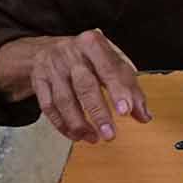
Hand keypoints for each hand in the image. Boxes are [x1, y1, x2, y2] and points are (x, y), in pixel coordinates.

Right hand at [22, 31, 149, 143]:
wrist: (50, 48)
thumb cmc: (89, 58)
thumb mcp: (113, 63)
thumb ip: (130, 88)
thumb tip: (144, 116)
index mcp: (94, 44)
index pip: (108, 69)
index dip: (118, 91)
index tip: (126, 111)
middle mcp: (71, 54)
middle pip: (85, 86)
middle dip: (98, 113)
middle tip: (110, 135)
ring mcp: (52, 67)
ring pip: (64, 100)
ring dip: (79, 124)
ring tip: (94, 139)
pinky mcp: (38, 81)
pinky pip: (48, 107)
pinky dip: (61, 124)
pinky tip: (75, 135)